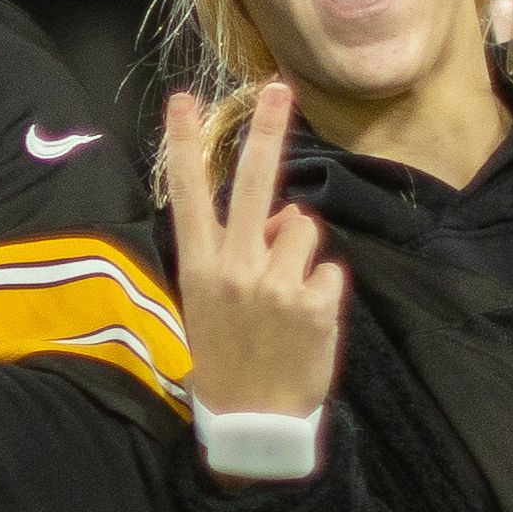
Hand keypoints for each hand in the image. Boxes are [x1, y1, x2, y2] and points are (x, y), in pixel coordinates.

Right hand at [156, 84, 347, 422]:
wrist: (251, 422)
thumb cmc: (228, 358)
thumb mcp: (209, 306)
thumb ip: (235, 257)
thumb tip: (278, 218)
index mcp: (200, 267)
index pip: (188, 194)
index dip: (184, 144)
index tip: (183, 99)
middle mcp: (234, 267)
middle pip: (253, 185)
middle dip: (266, 131)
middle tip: (278, 90)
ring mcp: (274, 283)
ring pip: (303, 229)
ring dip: (302, 253)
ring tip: (287, 297)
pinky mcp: (313, 301)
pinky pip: (329, 269)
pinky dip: (323, 290)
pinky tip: (307, 321)